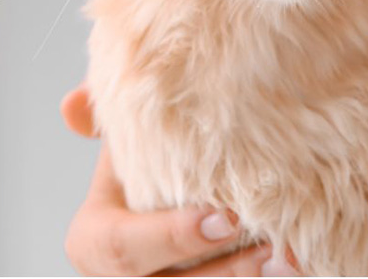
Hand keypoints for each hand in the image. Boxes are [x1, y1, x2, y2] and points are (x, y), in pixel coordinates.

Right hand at [61, 87, 291, 275]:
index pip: (122, 249)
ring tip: (289, 257)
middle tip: (269, 244)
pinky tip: (295, 263)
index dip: (172, 238)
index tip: (225, 217)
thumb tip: (72, 105)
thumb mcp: (125, 136)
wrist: (174, 189)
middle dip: (223, 270)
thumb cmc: (149, 161)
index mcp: (94, 242)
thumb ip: (104, 113)